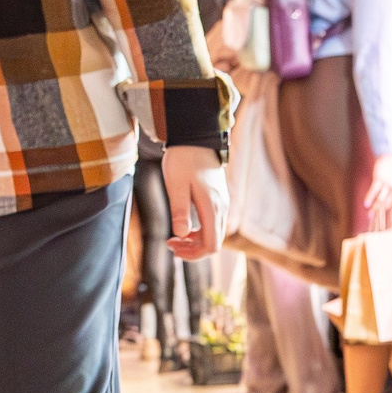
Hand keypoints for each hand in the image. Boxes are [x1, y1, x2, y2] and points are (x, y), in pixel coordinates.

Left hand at [160, 144, 226, 258]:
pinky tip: (185, 226)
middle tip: (169, 244)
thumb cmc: (183, 159)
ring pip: (214, 234)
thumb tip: (180, 234)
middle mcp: (221, 209)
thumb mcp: (175, 184)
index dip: (193, 254)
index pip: (211, 245)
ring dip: (195, 242)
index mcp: (212, 207)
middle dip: (192, 250)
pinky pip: (213, 224)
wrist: (197, 138)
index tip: (172, 246)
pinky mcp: (218, 200)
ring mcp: (222, 204)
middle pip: (214, 243)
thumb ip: (179, 210)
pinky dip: (200, 231)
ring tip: (175, 237)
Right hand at [365, 153, 391, 228]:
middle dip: (378, 213)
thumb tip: (382, 205)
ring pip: (380, 200)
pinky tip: (365, 205)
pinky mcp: (380, 179)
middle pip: (386, 204)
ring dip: (374, 208)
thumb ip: (391, 193)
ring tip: (369, 216)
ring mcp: (388, 184)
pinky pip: (374, 191)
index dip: (384, 211)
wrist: (390, 155)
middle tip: (372, 221)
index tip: (379, 218)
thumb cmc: (391, 170)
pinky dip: (369, 198)